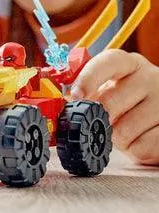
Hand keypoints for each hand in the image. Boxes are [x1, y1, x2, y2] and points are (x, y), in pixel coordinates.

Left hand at [72, 50, 158, 164]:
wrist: (158, 122)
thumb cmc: (126, 105)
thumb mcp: (109, 90)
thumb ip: (88, 91)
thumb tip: (63, 99)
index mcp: (130, 64)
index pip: (109, 62)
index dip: (89, 77)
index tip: (76, 95)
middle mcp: (151, 78)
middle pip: (110, 102)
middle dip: (99, 119)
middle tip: (103, 122)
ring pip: (124, 130)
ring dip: (117, 138)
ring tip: (126, 131)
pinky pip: (142, 147)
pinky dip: (135, 150)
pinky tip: (141, 140)